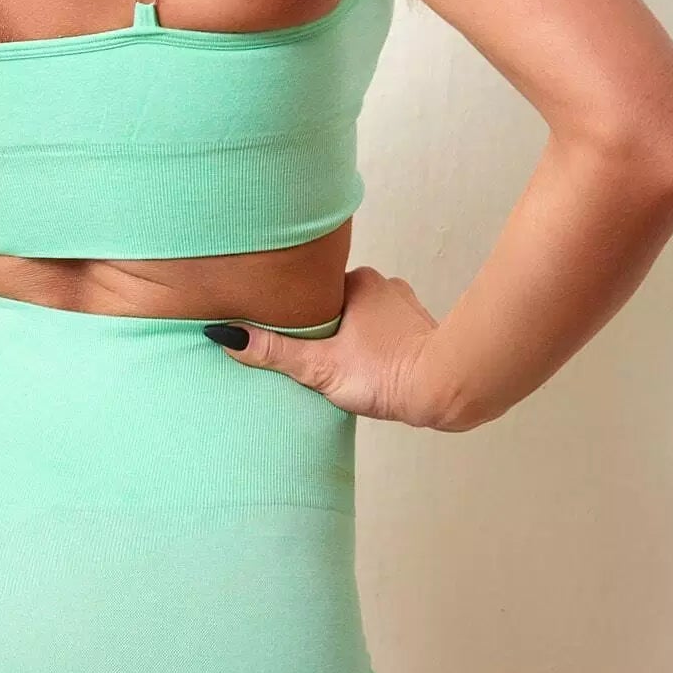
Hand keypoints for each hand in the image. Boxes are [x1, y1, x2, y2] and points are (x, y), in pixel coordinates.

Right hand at [204, 266, 449, 428]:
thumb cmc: (386, 375)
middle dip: (328, 326)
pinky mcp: (421, 329)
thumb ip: (275, 351)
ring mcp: (405, 307)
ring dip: (355, 336)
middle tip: (317, 355)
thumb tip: (225, 334)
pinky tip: (373, 367)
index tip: (291, 331)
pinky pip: (389, 331)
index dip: (298, 311)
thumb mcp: (320, 367)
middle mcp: (382, 285)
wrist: (447, 390)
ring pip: (366, 316)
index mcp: (356, 283)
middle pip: (339, 303)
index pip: (313, 290)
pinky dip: (379, 345)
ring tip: (346, 365)